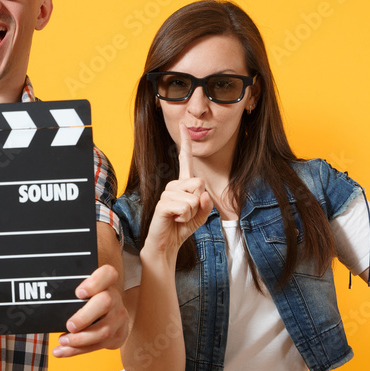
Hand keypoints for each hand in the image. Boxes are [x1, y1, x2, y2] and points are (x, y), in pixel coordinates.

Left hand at [53, 264, 127, 357]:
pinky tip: (62, 351)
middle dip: (85, 316)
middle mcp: (114, 298)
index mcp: (106, 284)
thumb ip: (71, 292)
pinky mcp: (116, 336)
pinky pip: (97, 345)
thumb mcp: (86, 293)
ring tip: (63, 341)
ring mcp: (118, 318)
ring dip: (79, 339)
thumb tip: (45, 296)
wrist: (115, 320)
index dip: (95, 282)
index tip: (79, 292)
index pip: (108, 274)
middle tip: (69, 325)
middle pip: (105, 302)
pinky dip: (77, 350)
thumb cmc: (92, 303)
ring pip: (103, 330)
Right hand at [145, 124, 212, 255]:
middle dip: (199, 202)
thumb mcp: (201, 215)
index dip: (185, 142)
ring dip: (191, 213)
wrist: (166, 244)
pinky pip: (186, 207)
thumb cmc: (182, 227)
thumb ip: (206, 203)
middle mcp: (173, 185)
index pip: (184, 160)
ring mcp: (166, 193)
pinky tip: (174, 220)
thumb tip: (203, 194)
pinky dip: (184, 218)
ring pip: (194, 198)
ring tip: (179, 218)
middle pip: (199, 183)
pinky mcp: (163, 205)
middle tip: (186, 213)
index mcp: (182, 184)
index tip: (183, 125)